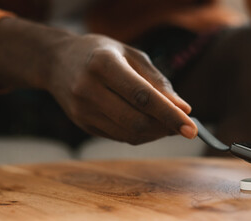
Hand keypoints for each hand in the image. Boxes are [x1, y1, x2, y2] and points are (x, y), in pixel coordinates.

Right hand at [0, 18, 196, 143]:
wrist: (58, 61)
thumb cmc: (103, 54)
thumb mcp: (132, 56)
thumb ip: (158, 81)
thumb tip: (183, 108)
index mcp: (103, 65)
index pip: (143, 97)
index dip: (170, 115)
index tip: (192, 128)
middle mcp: (88, 89)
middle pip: (136, 121)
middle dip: (166, 128)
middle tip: (183, 125)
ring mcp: (82, 111)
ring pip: (129, 134)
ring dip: (156, 134)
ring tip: (168, 123)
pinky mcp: (82, 125)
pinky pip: (119, 137)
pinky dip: (141, 135)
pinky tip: (149, 125)